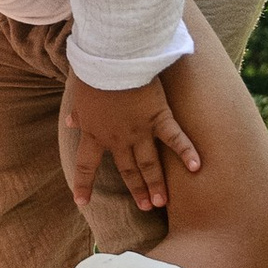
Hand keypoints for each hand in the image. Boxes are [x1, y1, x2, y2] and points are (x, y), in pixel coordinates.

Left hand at [61, 64, 201, 215]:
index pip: (86, 165)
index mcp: (94, 133)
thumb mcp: (79, 95)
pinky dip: (187, 152)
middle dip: (136, 189)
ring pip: (149, 163)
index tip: (81, 202)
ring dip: (156, 184)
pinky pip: (175, 138)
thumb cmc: (93, 72)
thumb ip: (78, 113)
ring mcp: (140, 130)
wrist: (113, 59)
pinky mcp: (159, 117)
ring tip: (163, 202)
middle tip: (145, 208)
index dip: (84, 184)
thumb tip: (70, 123)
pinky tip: (197, 168)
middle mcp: (118, 138)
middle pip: (127, 170)